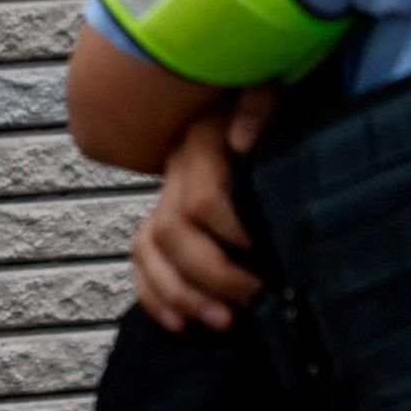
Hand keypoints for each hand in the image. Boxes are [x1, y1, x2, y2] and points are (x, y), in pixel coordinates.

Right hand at [131, 90, 273, 332]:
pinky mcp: (159, 220)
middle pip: (173, 234)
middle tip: (254, 298)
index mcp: (198, 143)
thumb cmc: (252, 92)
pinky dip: (154, 298)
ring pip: (148, 253)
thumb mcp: (263, 84)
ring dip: (182, 296)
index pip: (204, 200)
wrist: (222, 84)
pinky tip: (182, 326)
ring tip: (224, 323)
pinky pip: (140, 262)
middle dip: (212, 275)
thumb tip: (242, 141)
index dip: (234, 233)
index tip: (270, 254)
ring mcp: (161, 198)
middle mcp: (172, 173)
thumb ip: (257, 104)